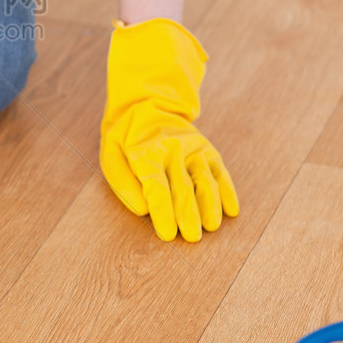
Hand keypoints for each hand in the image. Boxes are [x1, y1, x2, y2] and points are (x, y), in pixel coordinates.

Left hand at [99, 18, 238, 241]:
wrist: (146, 104)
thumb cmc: (125, 138)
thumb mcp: (111, 154)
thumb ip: (122, 182)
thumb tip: (142, 210)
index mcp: (145, 152)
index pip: (155, 185)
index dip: (162, 211)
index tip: (167, 234)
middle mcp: (172, 149)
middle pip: (182, 186)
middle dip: (188, 214)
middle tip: (192, 238)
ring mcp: (193, 148)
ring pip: (205, 179)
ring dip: (210, 205)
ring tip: (211, 227)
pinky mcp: (207, 149)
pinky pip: (219, 171)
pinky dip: (227, 191)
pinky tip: (231, 211)